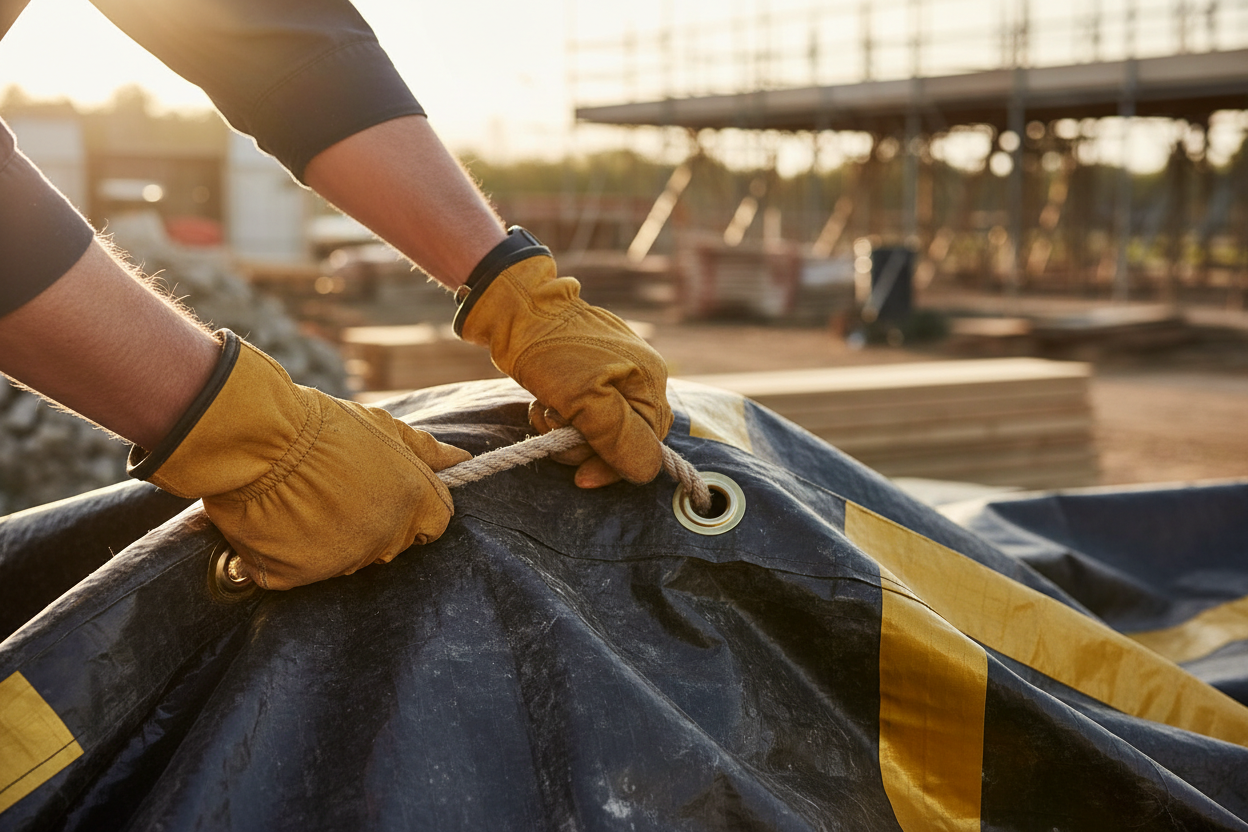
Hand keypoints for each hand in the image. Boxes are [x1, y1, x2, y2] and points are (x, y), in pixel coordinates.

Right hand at [129, 331, 469, 589]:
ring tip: (304, 499)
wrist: (260, 438)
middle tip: (336, 490)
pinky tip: (280, 520)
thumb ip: (426, 451)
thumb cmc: (323, 427)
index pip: (432, 525)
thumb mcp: (383, 428)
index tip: (383, 493)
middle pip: (391, 545)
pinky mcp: (298, 576)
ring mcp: (343, 561)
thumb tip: (461, 458)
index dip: (411, 510)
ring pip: (346, 559)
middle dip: (371, 523)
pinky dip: (289, 552)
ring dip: (331, 538)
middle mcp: (386, 538)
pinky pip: (300, 571)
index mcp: (414, 503)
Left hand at [456, 231, 671, 486]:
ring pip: (599, 429)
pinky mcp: (591, 376)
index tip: (580, 478)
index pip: (646, 444)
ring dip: (565, 432)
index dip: (613, 466)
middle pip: (622, 439)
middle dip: (583, 446)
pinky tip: (541, 405)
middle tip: (550, 432)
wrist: (516, 308)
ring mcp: (615, 375)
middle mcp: (640, 378)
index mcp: (649, 380)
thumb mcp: (585, 399)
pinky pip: (585, 412)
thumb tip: (647, 471)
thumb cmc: (551, 351)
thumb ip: (618, 436)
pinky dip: (562, 417)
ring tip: (540, 412)